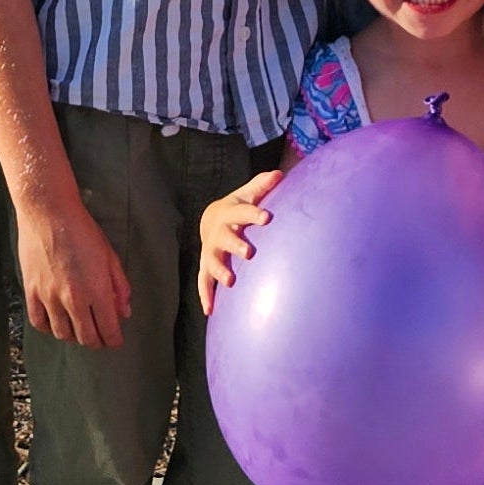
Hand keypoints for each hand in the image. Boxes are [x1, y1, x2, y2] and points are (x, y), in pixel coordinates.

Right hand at [17, 196, 131, 346]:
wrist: (48, 212)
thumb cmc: (82, 230)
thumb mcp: (109, 255)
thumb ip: (119, 287)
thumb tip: (124, 312)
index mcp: (96, 290)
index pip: (108, 329)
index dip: (114, 340)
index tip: (116, 341)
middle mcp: (73, 299)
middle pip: (86, 337)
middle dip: (97, 342)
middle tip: (100, 338)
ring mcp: (49, 297)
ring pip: (63, 334)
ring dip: (74, 336)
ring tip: (80, 330)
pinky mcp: (32, 291)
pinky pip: (39, 322)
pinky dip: (50, 328)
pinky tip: (57, 323)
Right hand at [195, 169, 285, 312]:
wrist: (212, 219)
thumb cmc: (239, 207)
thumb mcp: (248, 194)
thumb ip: (263, 185)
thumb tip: (280, 174)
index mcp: (231, 213)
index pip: (243, 212)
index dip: (254, 214)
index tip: (267, 218)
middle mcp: (219, 233)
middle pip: (226, 238)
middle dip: (236, 244)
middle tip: (249, 253)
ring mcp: (211, 251)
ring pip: (213, 262)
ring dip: (220, 271)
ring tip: (230, 282)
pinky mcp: (206, 267)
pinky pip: (203, 282)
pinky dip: (205, 296)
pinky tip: (209, 311)